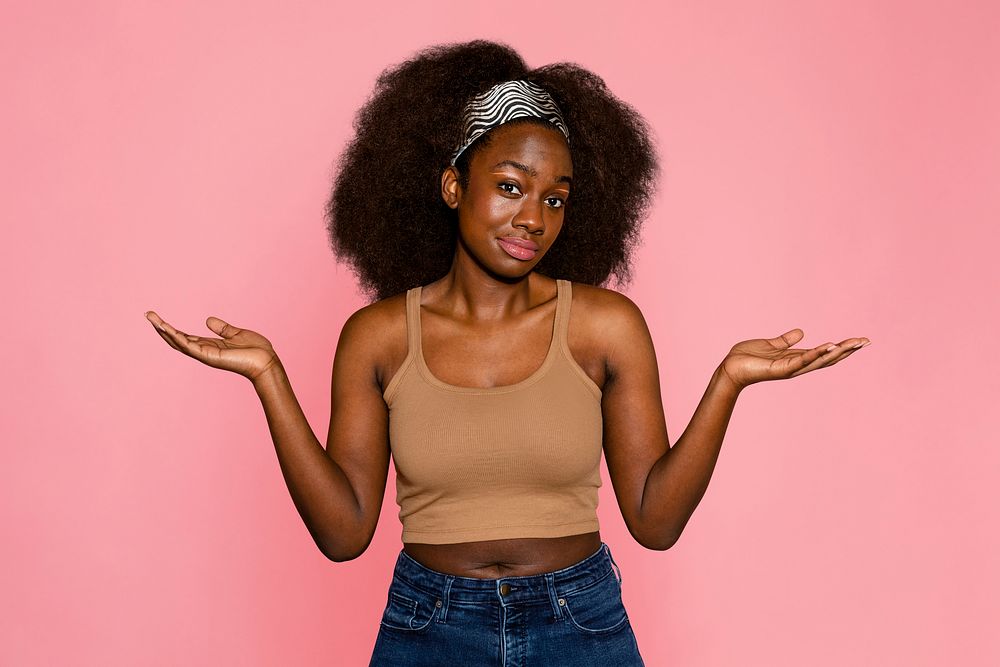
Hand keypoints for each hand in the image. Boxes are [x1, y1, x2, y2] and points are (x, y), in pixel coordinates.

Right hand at [144, 310, 280, 381]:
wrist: (266, 361)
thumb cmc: (255, 350)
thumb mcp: (236, 334)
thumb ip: (222, 328)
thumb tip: (207, 320)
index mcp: (209, 345)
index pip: (185, 336)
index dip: (171, 328)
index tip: (158, 318)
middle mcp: (204, 351)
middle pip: (176, 339)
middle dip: (161, 328)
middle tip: (148, 315)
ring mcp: (205, 354)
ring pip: (179, 342)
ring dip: (164, 331)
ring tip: (151, 318)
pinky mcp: (209, 356)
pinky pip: (189, 346)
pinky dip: (177, 338)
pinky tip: (167, 329)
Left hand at [720, 328, 869, 389]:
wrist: (730, 368)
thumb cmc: (747, 358)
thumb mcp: (770, 344)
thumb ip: (786, 340)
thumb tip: (801, 332)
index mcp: (796, 359)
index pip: (824, 353)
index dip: (842, 347)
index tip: (859, 340)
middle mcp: (797, 365)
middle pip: (828, 358)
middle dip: (847, 350)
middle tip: (866, 341)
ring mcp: (790, 368)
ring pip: (819, 360)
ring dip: (836, 352)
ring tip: (852, 344)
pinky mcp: (781, 369)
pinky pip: (801, 360)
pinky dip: (815, 353)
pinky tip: (828, 346)